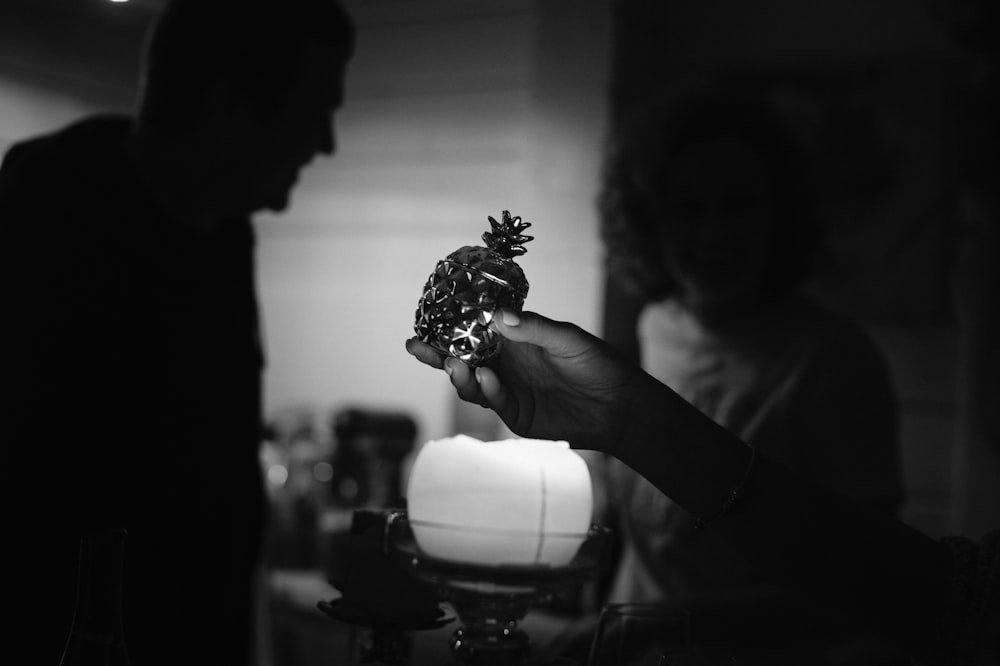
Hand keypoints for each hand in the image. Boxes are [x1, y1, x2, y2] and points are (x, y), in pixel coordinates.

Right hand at [405, 310, 646, 454]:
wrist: (619, 406)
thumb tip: (497, 315)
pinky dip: (487, 391)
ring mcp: (508, 391)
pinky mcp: (516, 415)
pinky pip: (494, 403)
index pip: (473, 332)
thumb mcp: (567, 338)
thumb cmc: (597, 363)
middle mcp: (505, 365)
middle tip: (416, 346)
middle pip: (462, 360)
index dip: (448, 328)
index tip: (425, 321)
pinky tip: (487, 379)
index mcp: (513, 340)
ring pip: (471, 384)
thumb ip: (533, 328)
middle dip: (437, 355)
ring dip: (459, 374)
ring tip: (455, 365)